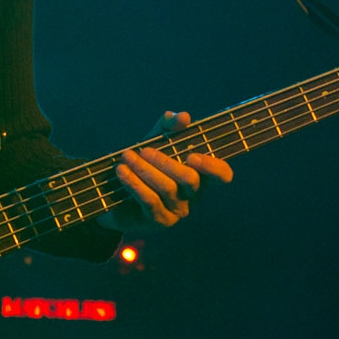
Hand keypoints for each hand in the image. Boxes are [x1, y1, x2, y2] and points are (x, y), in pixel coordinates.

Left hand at [100, 111, 232, 231]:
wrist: (116, 193)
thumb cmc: (145, 164)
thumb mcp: (156, 141)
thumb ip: (169, 127)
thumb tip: (183, 117)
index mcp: (201, 175)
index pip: (222, 175)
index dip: (213, 166)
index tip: (192, 156)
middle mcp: (194, 195)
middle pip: (190, 179)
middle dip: (166, 162)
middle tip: (145, 150)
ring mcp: (178, 210)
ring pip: (167, 188)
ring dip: (145, 169)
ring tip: (127, 157)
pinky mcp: (160, 221)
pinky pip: (150, 200)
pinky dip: (134, 183)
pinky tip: (122, 172)